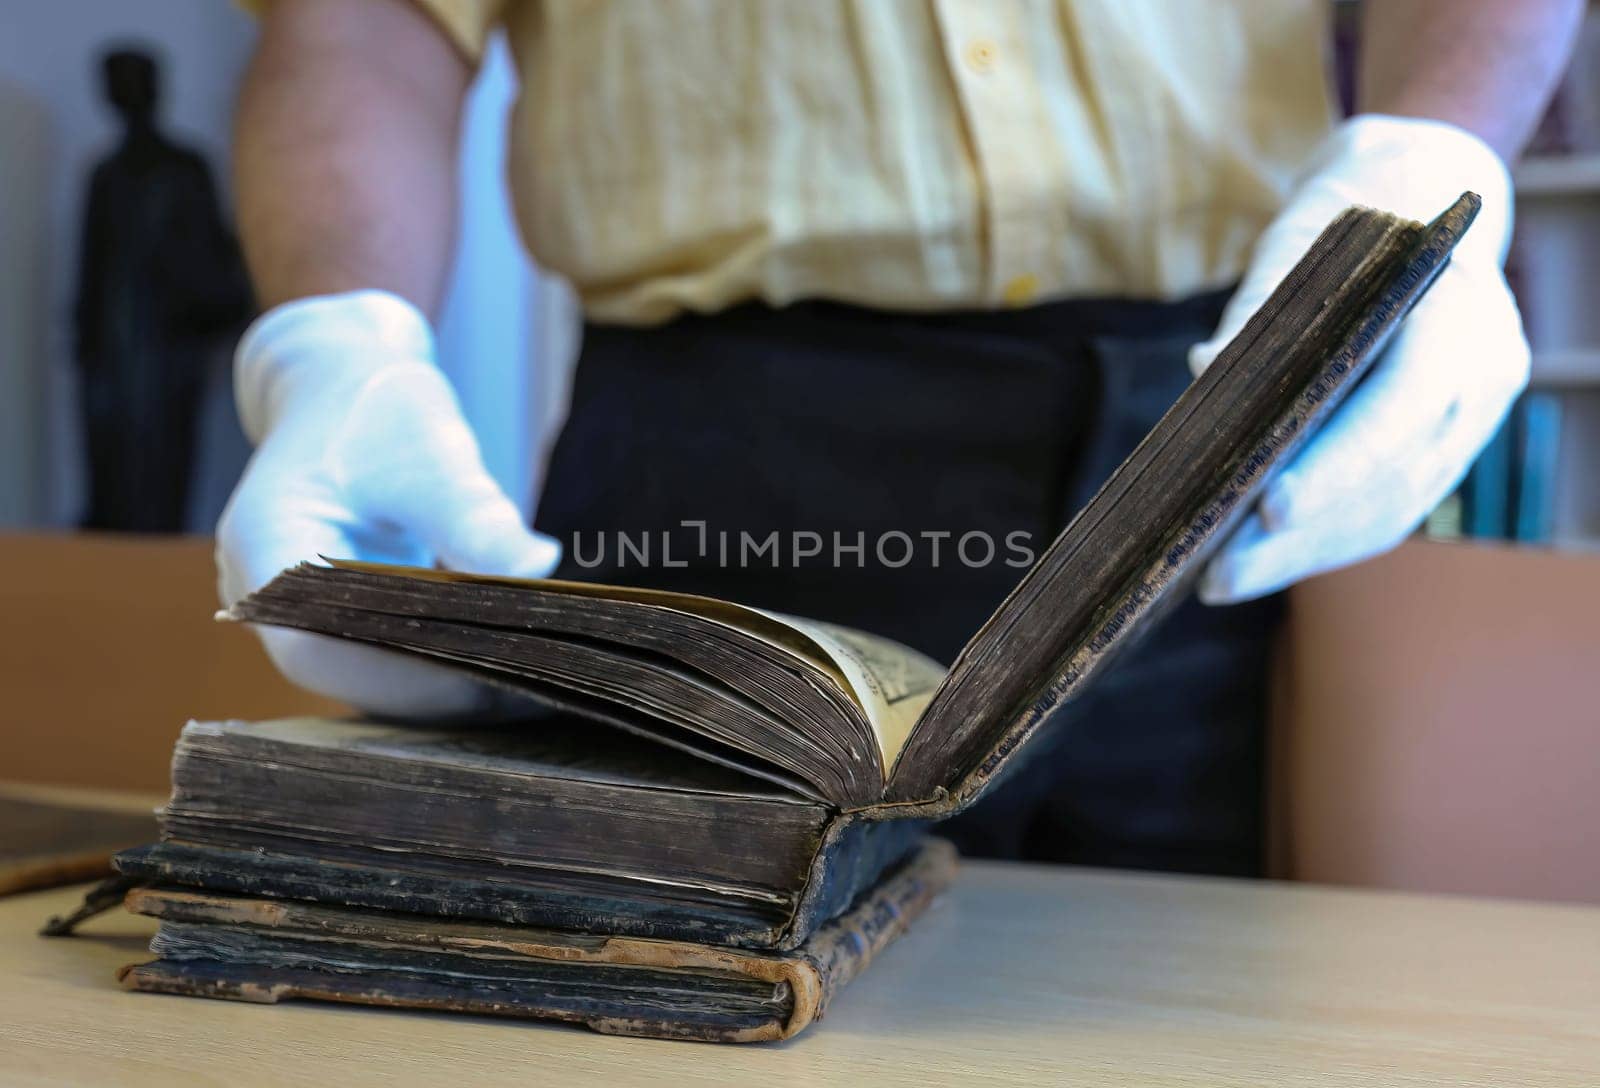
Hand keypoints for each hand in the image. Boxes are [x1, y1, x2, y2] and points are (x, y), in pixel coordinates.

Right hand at [216, 290, 560, 715]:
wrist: (344, 386)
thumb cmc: (379, 406)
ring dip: (440, 683)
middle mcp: (264, 592)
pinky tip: (505, 665)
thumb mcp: (431, 447)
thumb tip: (537, 565)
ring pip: (365, 676)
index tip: (488, 676)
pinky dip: (438, 664)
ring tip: (527, 681)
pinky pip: (382, 660)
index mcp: (265, 543)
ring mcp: (294, 611)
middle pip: (343, 672)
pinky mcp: (331, 619)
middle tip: (528, 688)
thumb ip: (473, 513)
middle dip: (432, 687)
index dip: (401, 675)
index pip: (319, 646)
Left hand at [1189, 115, 1529, 603]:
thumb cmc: (1347, 226)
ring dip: (1305, 554)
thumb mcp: (1300, 248)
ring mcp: (1471, 425)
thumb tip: (1205, 370)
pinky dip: (1322, 541)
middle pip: (1392, 480)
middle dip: (1302, 536)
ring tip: (1221, 579)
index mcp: (1459, 320)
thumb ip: (1259, 312)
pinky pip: (1387, 511)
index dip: (1338, 466)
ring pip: (1390, 511)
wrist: (1415, 206)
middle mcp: (1483, 380)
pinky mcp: (1443, 453)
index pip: (1403, 408)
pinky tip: (1260, 561)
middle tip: (1217, 573)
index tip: (1267, 507)